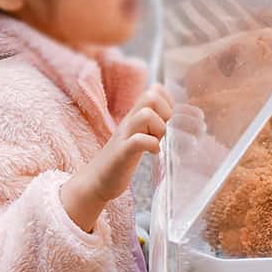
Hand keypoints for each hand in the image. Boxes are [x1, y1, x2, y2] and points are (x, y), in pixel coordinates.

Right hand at [61, 85, 173, 230]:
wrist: (95, 181)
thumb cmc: (122, 160)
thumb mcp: (139, 135)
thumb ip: (152, 125)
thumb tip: (175, 120)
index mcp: (135, 116)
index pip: (154, 89)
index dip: (168, 100)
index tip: (168, 119)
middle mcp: (129, 121)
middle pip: (150, 96)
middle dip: (165, 112)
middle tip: (163, 131)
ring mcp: (124, 135)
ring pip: (145, 115)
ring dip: (159, 128)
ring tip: (158, 142)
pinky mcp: (122, 153)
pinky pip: (138, 140)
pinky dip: (151, 145)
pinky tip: (153, 153)